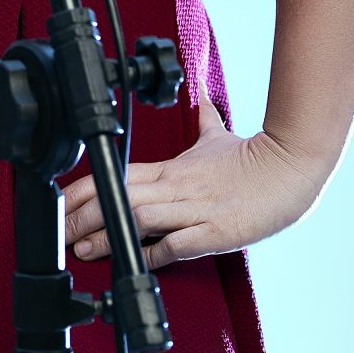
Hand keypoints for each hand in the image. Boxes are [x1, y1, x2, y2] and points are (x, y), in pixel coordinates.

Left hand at [62, 104, 328, 268]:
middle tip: (60, 230)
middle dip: (83, 215)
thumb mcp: (218, 134)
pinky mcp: (216, 233)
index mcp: (173, 168)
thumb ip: (201, 115)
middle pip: (119, 196)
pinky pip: (177, 244)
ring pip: (140, 218)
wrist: (293, 170)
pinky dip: (153, 253)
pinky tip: (133, 261)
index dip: (86, 187)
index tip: (61, 200)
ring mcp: (196, 210)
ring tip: (82, 248)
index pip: (117, 174)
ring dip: (108, 235)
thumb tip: (197, 91)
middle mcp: (178, 188)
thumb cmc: (254, 157)